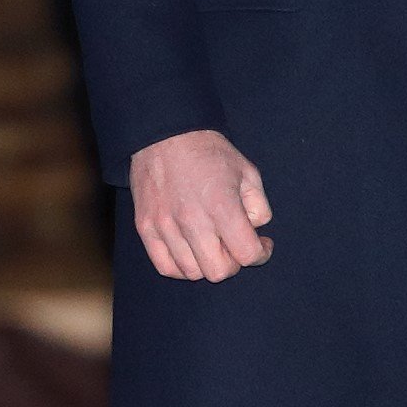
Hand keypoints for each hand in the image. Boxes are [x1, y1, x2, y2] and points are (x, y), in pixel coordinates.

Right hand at [130, 129, 271, 281]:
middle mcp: (192, 221)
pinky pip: (165, 266)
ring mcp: (165, 227)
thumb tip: (254, 230)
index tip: (261, 244)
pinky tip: (190, 253)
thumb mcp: (247, 170)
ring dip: (207, 264)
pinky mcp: (146, 227)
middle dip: (234, 264)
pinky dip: (181, 268)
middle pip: (219, 272)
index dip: (261, 254)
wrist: (165, 133)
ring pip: (192, 272)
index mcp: (222, 206)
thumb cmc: (208, 151)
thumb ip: (259, 206)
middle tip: (234, 246)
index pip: (247, 254)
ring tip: (211, 246)